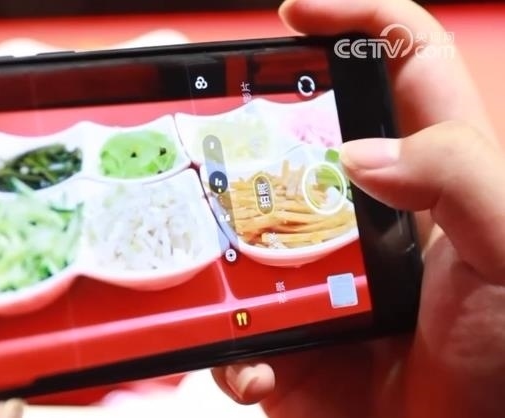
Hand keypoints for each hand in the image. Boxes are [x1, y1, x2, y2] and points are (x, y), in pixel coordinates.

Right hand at [211, 1, 502, 417]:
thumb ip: (461, 180)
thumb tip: (361, 153)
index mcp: (433, 176)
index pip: (400, 64)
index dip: (352, 18)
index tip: (290, 15)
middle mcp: (367, 217)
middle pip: (294, 143)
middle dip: (245, 134)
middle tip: (206, 134)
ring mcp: (320, 279)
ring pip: (244, 236)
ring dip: (217, 250)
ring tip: (205, 258)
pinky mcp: (287, 343)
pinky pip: (234, 331)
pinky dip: (231, 352)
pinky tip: (251, 367)